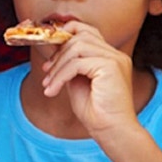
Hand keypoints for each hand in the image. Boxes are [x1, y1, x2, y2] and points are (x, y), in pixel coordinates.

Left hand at [41, 21, 138, 141]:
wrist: (112, 131)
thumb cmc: (96, 112)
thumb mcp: (78, 82)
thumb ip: (71, 65)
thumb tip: (54, 54)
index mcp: (110, 56)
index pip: (86, 30)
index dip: (64, 37)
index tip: (50, 59)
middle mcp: (115, 54)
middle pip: (79, 36)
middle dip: (57, 54)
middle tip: (46, 73)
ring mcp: (115, 59)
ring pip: (76, 48)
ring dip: (57, 67)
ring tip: (49, 85)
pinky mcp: (111, 66)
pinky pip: (76, 64)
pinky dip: (60, 76)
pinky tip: (53, 90)